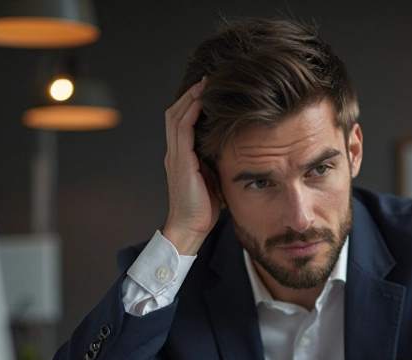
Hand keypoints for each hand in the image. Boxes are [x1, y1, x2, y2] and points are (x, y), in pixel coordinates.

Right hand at [161, 78, 220, 255]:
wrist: (191, 228)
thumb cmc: (204, 209)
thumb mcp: (213, 179)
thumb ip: (217, 162)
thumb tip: (236, 149)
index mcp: (181, 157)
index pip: (181, 122)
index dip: (192, 104)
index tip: (210, 90)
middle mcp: (175, 153)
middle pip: (175, 113)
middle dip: (191, 94)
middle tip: (208, 79)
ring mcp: (175, 156)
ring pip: (176, 116)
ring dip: (191, 98)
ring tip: (205, 83)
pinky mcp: (180, 162)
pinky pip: (182, 130)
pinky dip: (191, 112)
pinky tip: (203, 101)